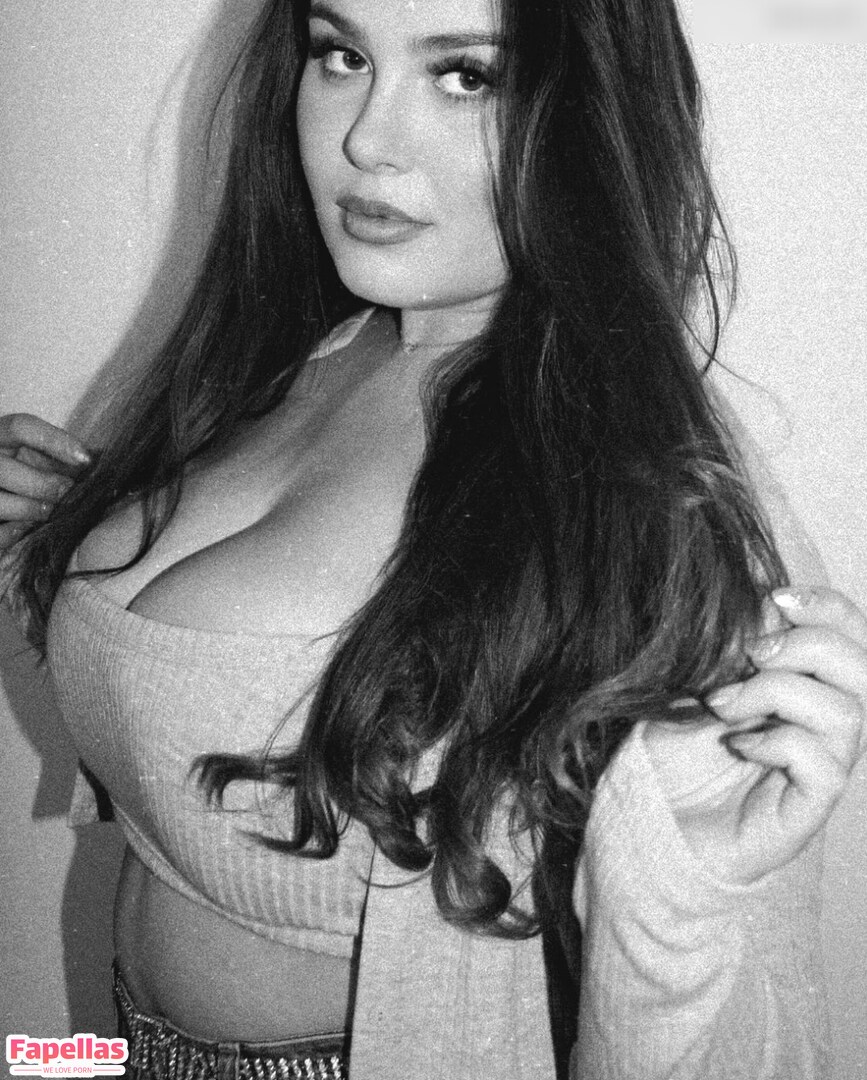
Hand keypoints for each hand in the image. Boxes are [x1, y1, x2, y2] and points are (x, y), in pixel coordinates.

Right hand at [0, 413, 90, 548]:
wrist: (1, 500)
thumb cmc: (24, 477)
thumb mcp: (36, 460)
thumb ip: (60, 457)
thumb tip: (104, 458)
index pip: (20, 426)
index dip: (54, 440)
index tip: (86, 459)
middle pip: (4, 468)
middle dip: (43, 483)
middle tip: (69, 493)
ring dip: (30, 509)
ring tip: (51, 512)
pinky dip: (11, 533)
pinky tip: (26, 531)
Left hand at [643, 586, 866, 884]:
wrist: (652, 822)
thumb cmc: (675, 747)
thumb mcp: (693, 679)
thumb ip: (728, 642)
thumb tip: (758, 599)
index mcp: (809, 684)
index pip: (852, 635)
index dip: (828, 607)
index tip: (776, 596)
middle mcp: (827, 724)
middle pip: (865, 668)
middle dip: (807, 645)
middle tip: (750, 653)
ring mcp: (823, 766)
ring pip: (847, 713)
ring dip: (778, 693)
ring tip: (723, 703)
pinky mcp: (809, 808)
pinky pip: (824, 766)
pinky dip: (777, 742)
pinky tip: (737, 744)